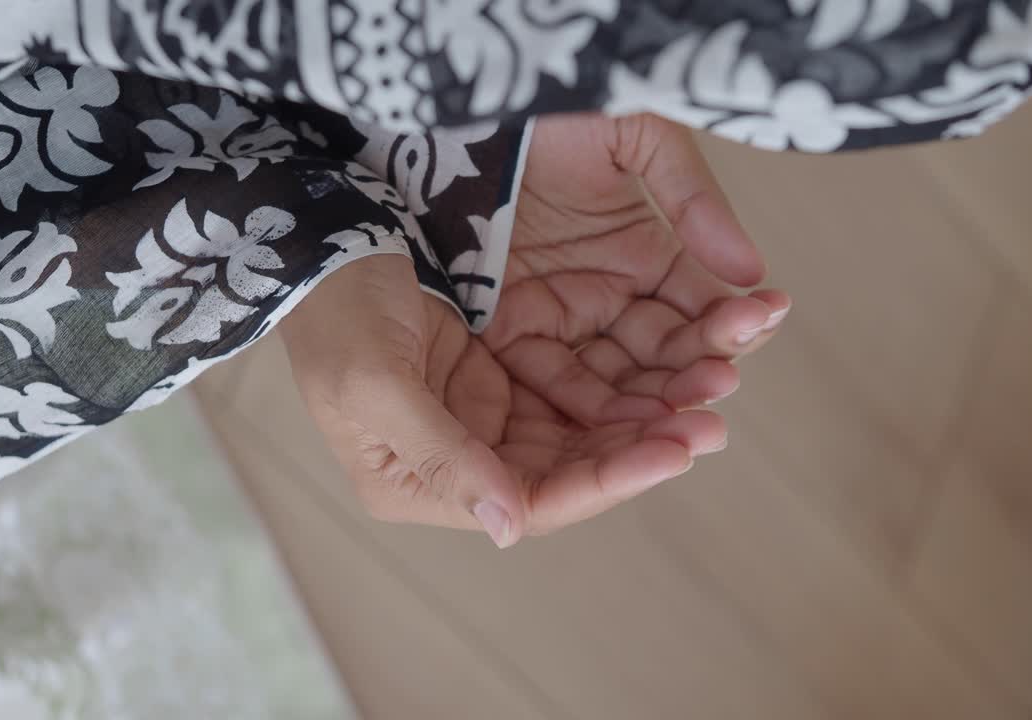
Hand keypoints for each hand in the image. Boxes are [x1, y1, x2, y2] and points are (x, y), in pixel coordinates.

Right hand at [281, 253, 725, 547]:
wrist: (319, 235)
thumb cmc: (332, 310)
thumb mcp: (376, 384)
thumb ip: (444, 457)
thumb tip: (509, 527)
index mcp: (417, 482)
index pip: (531, 501)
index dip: (606, 481)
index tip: (673, 449)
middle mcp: (461, 460)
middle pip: (570, 471)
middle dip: (642, 448)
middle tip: (712, 421)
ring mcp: (485, 416)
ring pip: (583, 430)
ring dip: (644, 413)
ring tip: (710, 389)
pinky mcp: (504, 370)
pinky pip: (578, 384)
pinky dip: (624, 375)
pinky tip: (672, 360)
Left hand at [481, 112, 789, 424]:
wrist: (459, 105)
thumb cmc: (550, 107)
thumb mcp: (634, 136)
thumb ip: (693, 199)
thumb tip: (750, 272)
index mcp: (644, 253)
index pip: (701, 304)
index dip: (733, 315)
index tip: (762, 317)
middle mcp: (607, 295)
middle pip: (665, 354)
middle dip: (699, 372)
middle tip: (724, 384)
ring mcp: (560, 317)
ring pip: (620, 379)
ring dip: (656, 403)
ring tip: (687, 416)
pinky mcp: (508, 333)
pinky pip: (558, 382)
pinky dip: (596, 406)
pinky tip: (629, 420)